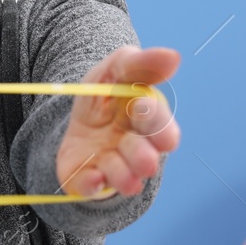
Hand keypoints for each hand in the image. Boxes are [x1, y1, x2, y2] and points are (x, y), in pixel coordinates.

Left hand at [55, 45, 180, 197]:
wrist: (71, 115)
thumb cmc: (104, 94)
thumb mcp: (117, 69)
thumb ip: (142, 63)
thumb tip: (174, 57)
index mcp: (146, 121)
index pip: (160, 127)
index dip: (158, 124)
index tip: (145, 111)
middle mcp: (134, 149)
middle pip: (145, 159)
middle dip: (144, 158)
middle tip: (146, 162)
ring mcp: (111, 165)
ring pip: (122, 177)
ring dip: (121, 174)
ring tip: (112, 166)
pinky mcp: (87, 178)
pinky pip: (90, 187)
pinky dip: (91, 183)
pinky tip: (92, 176)